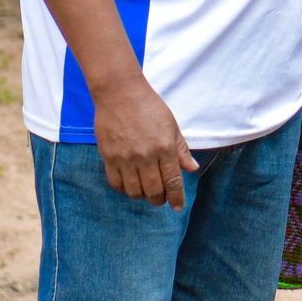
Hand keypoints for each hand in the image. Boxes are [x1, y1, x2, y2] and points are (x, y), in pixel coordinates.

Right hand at [94, 70, 198, 207]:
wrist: (120, 93)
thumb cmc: (149, 106)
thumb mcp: (171, 125)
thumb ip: (181, 149)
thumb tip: (192, 168)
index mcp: (164, 147)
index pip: (173, 181)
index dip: (176, 197)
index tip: (178, 207)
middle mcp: (146, 156)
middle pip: (154, 190)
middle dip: (160, 199)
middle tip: (161, 199)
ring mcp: (126, 158)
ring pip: (134, 191)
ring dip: (142, 196)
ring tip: (146, 191)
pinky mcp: (109, 157)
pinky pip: (116, 183)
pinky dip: (124, 189)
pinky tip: (129, 184)